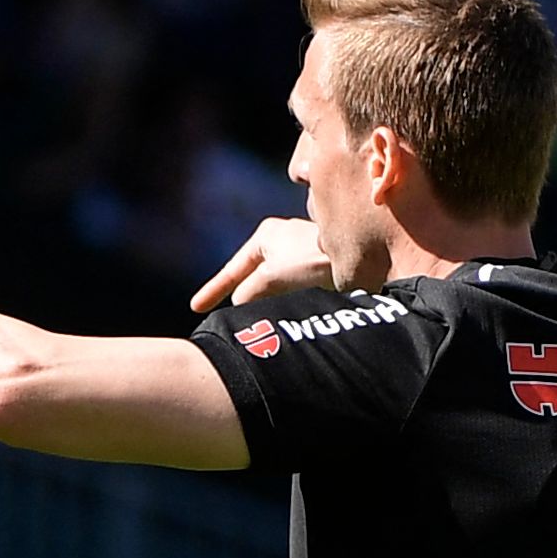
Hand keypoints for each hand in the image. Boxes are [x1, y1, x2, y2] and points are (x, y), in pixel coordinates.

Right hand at [191, 215, 337, 313]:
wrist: (360, 265)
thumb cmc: (311, 263)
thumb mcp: (267, 278)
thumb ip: (246, 293)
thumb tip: (241, 306)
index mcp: (266, 236)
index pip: (232, 270)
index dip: (213, 290)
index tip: (195, 308)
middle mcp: (281, 242)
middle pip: (251, 279)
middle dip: (243, 300)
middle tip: (230, 321)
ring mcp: (299, 256)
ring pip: (271, 288)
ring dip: (266, 305)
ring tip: (264, 321)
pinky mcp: (314, 271)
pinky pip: (289, 292)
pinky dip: (283, 305)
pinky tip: (286, 317)